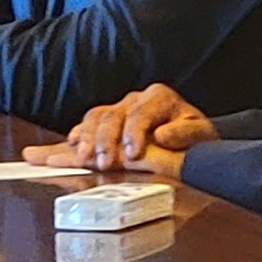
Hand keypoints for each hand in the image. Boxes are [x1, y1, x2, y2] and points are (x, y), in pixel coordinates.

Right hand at [26, 85, 211, 174]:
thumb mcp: (200, 134)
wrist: (190, 137)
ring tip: (81, 157)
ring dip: (85, 139)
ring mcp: (118, 110)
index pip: (140, 112)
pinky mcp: (107, 123)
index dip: (134, 133)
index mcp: (158, 98)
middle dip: (105, 140)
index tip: (133, 154)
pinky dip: (73, 138)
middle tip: (104, 163)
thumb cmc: (194, 136)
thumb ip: (185, 133)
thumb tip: (163, 135)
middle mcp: (134, 100)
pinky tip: (60, 149)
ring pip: (94, 118)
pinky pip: (85, 126)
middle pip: (111, 115)